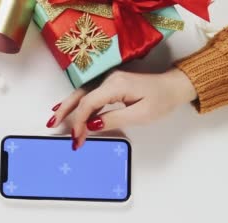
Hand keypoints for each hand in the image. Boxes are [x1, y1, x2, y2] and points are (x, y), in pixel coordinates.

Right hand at [46, 68, 197, 148]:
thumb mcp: (141, 114)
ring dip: (68, 107)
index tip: (77, 138)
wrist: (175, 86)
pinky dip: (77, 104)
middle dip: (65, 112)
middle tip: (51, 125)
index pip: (88, 103)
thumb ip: (114, 119)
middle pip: (80, 95)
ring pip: (82, 94)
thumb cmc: (162, 99)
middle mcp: (108, 80)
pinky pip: (89, 94)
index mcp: (116, 85)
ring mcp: (109, 81)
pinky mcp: (111, 85)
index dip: (79, 122)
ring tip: (54, 119)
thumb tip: (92, 125)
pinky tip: (67, 109)